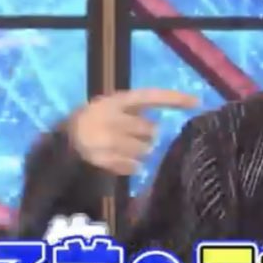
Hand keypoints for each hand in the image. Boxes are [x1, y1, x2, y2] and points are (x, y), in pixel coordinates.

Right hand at [68, 88, 197, 174]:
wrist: (66, 140)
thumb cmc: (97, 121)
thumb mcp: (115, 108)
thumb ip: (138, 112)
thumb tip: (162, 126)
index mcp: (117, 101)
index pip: (150, 96)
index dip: (174, 98)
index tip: (197, 102)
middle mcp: (112, 117)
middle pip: (150, 130)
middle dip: (149, 136)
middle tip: (137, 137)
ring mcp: (106, 139)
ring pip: (144, 150)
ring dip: (140, 152)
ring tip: (126, 149)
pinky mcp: (102, 159)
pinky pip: (131, 166)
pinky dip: (130, 166)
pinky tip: (121, 161)